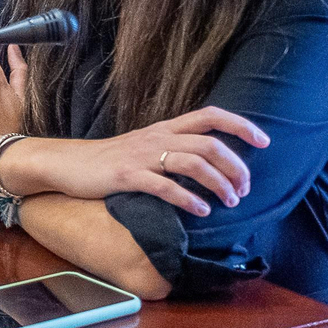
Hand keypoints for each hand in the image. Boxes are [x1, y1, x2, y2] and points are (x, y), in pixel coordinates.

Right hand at [13, 107, 268, 216]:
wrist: (63, 163)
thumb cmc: (106, 159)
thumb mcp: (142, 147)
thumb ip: (171, 150)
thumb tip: (207, 164)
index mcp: (162, 129)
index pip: (209, 115)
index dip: (240, 126)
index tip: (263, 142)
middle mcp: (155, 138)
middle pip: (209, 144)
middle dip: (236, 167)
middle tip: (243, 190)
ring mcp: (140, 157)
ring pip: (192, 163)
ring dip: (218, 185)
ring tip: (230, 203)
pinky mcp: (126, 176)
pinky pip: (164, 186)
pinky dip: (188, 200)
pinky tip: (200, 212)